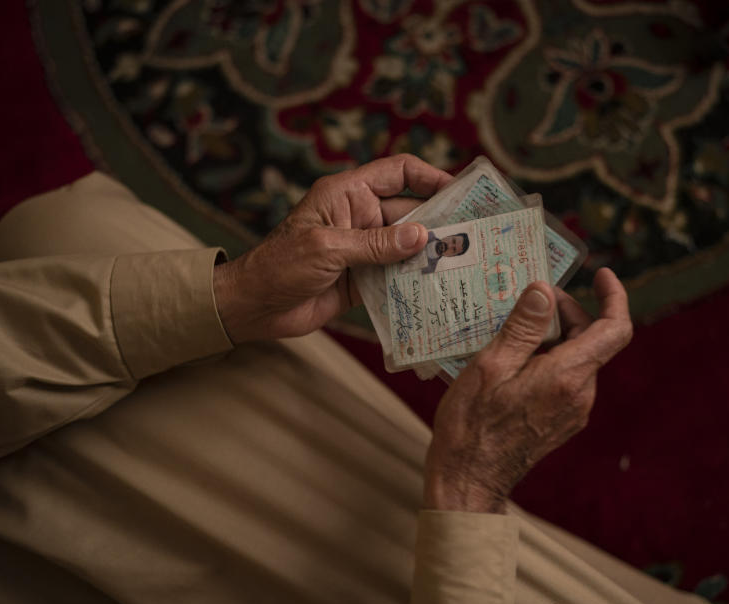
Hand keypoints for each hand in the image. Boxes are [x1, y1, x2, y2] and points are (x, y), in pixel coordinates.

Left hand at [213, 155, 451, 343]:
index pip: (398, 172)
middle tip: (473, 236)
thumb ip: (375, 244)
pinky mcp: (363, 279)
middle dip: (439, 222)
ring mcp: (364, 249)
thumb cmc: (279, 265)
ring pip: (407, 246)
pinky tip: (436, 290)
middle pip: (410, 212)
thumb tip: (421, 236)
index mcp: (348, 194)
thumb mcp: (327, 249)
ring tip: (463, 265)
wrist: (255, 306)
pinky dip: (414, 281)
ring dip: (429, 255)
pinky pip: (396, 276)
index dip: (430, 177)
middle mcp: (360, 217)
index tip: (461, 192)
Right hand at [424, 268, 632, 513]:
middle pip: (590, 340)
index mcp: (568, 377)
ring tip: (508, 331)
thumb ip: (523, 327)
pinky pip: (563, 380)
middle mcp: (580, 395)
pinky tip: (510, 360)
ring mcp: (573, 412)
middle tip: (525, 301)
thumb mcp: (491, 365)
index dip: (615, 297)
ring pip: (575, 359)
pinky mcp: (561, 422)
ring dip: (550, 338)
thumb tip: (544, 291)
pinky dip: (545, 360)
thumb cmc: (473, 424)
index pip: (615, 329)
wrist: (468, 481)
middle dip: (564, 313)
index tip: (602, 274)